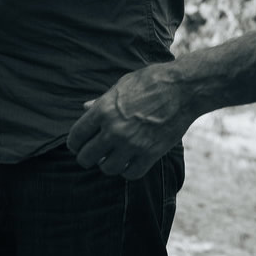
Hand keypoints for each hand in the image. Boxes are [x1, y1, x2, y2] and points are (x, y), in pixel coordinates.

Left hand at [66, 62, 198, 179]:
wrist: (181, 89)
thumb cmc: (149, 82)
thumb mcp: (120, 86)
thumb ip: (101, 101)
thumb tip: (84, 107)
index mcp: (103, 110)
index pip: (77, 136)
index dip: (74, 143)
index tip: (76, 145)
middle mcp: (114, 129)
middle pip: (87, 157)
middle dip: (85, 158)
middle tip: (90, 156)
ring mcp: (132, 144)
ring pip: (107, 169)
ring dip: (106, 165)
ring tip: (110, 158)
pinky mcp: (151, 154)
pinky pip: (131, 173)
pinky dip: (127, 171)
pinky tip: (128, 162)